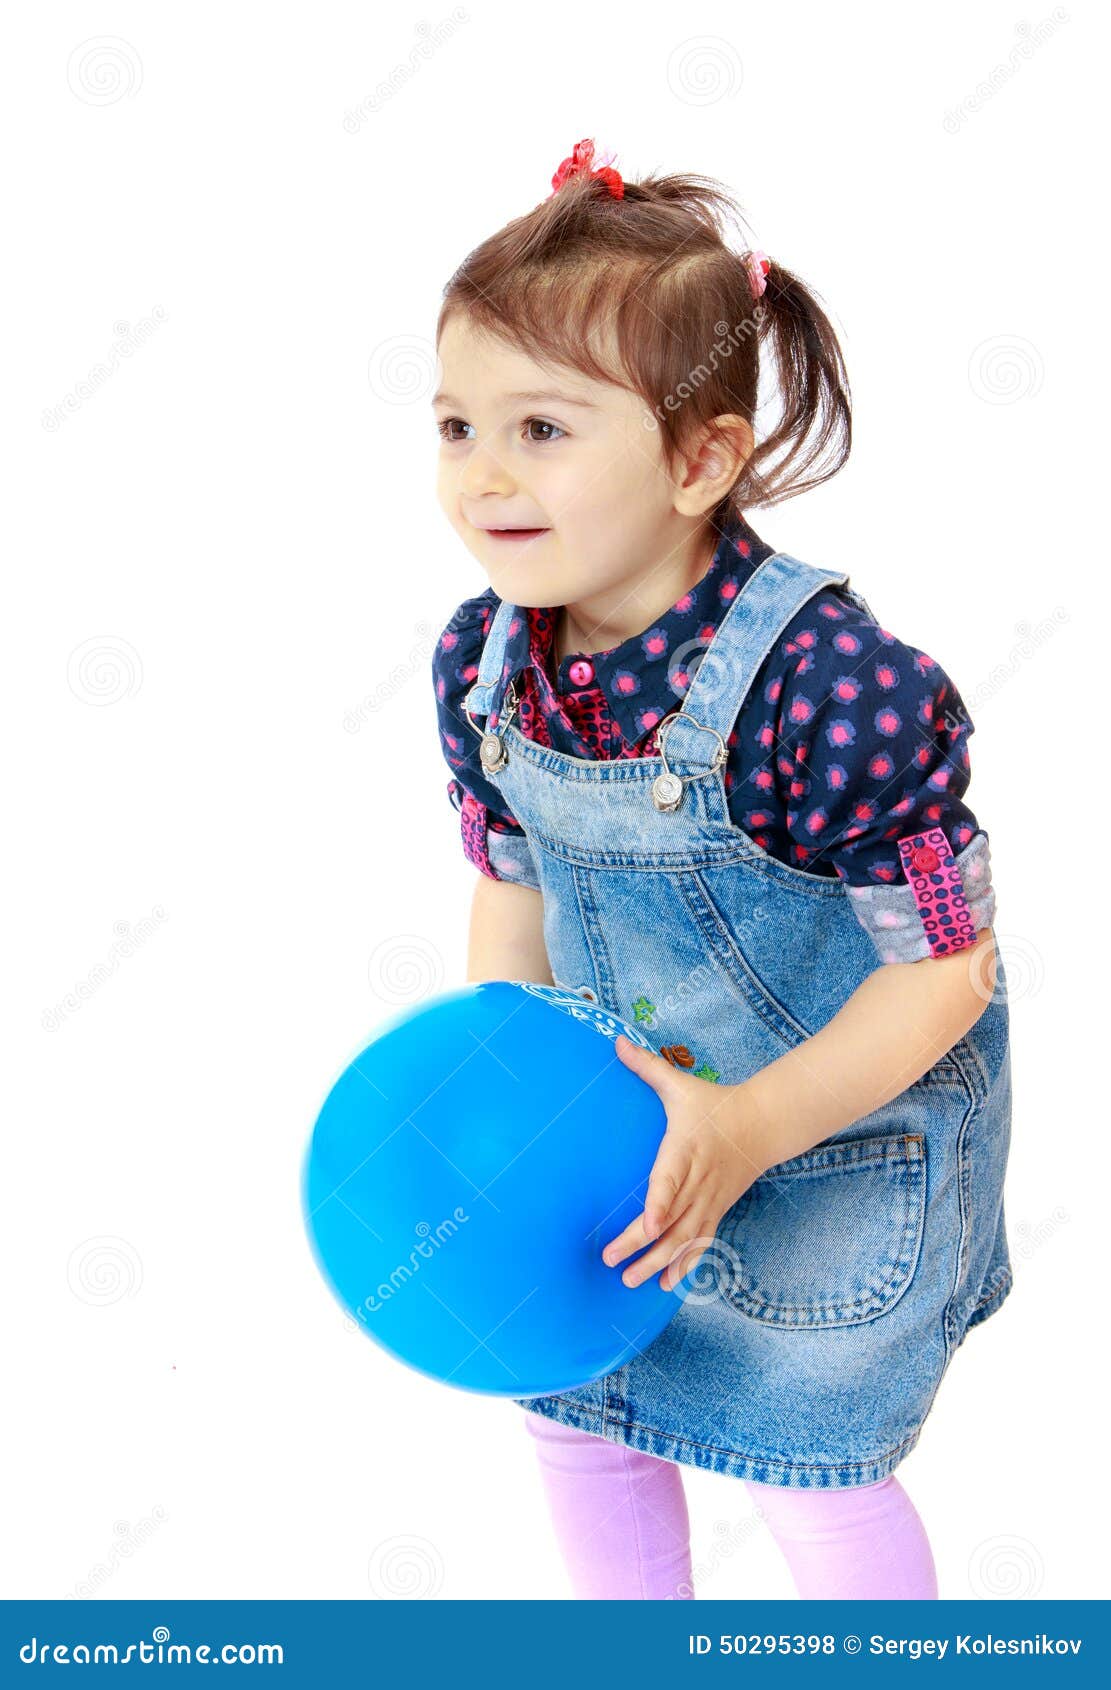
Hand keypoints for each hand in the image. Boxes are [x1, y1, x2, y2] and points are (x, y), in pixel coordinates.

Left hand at [602, 1034, 770, 1291]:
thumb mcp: (680, 1084)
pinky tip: (665, 1285)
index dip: (659, 1202)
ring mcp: (710, 1199)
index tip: (647, 1223)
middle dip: (641, 1244)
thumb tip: (615, 1042)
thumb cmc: (714, 1104)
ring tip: (630, 1281)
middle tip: (610, 1261)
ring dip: (657, 1262)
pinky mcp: (717, 1210)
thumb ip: (647, 1066)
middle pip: (671, 1218)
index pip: (671, 1179)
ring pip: (684, 1238)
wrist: (762, 1125)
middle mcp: (698, 1180)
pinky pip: (700, 1242)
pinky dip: (685, 1264)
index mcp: (686, 1149)